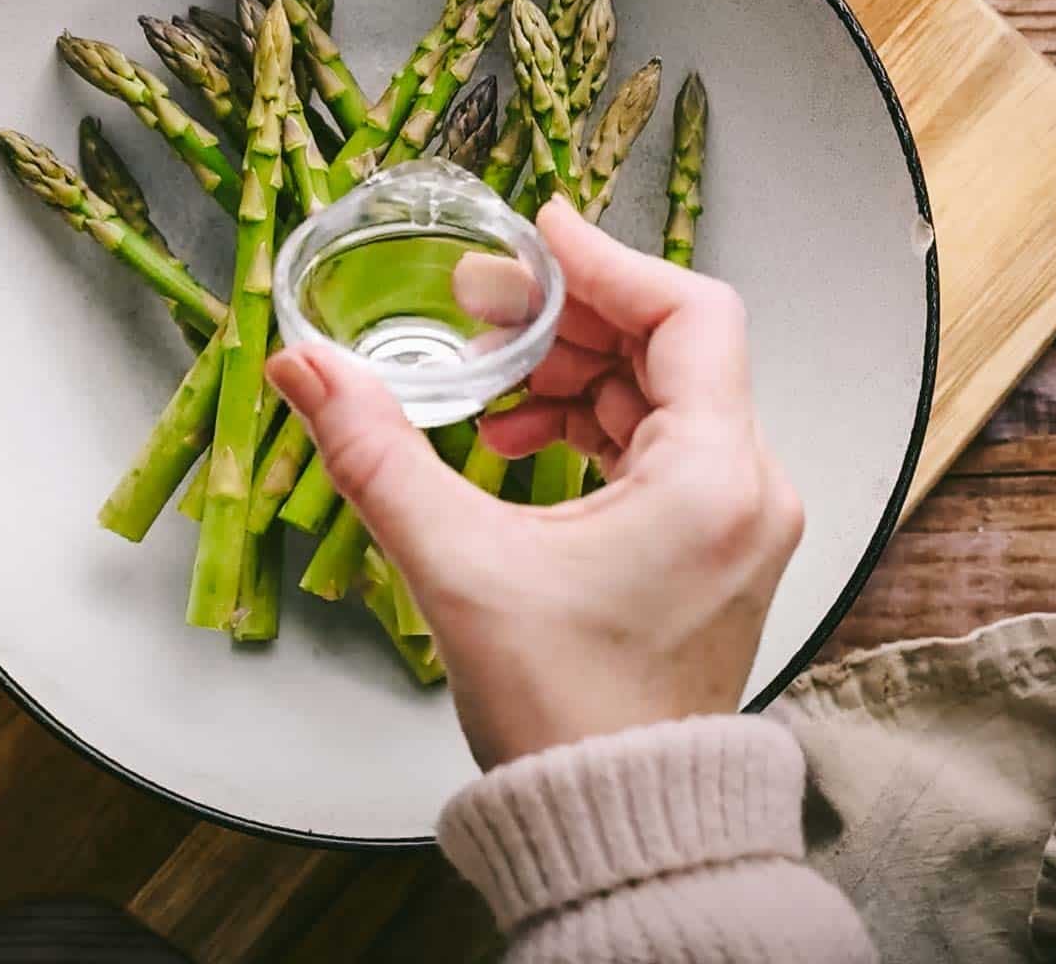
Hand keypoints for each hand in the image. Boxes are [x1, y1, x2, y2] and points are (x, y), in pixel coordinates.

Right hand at [266, 196, 802, 768]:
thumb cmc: (565, 712)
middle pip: (671, 348)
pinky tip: (513, 442)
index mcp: (715, 477)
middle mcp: (748, 490)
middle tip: (477, 307)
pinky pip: (659, 449)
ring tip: (484, 386)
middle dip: (568, 318)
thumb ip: (375, 452)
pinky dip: (589, 427)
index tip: (534, 233)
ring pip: (663, 398)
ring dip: (572, 374)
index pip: (688, 313)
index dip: (606, 260)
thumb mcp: (456, 565)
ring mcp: (736, 524)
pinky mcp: (709, 552)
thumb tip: (307, 367)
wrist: (615, 823)